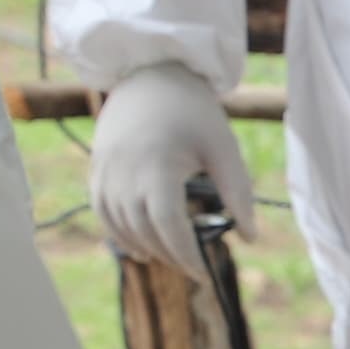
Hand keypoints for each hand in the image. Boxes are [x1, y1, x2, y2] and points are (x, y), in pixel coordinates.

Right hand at [89, 62, 255, 279]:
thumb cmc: (193, 111)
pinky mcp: (97, 168)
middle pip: (145, 231)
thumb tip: (252, 238)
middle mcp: (124, 170)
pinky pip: (103, 212)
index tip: (204, 275)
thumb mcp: (223, 148)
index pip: (168, 225)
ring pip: (121, 226)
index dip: (185, 255)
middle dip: (170, 256)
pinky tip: (141, 249)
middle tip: (194, 268)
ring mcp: (105, 169)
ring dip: (146, 249)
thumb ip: (238, 193)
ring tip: (172, 259)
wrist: (150, 73)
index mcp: (157, 164)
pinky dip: (120, 235)